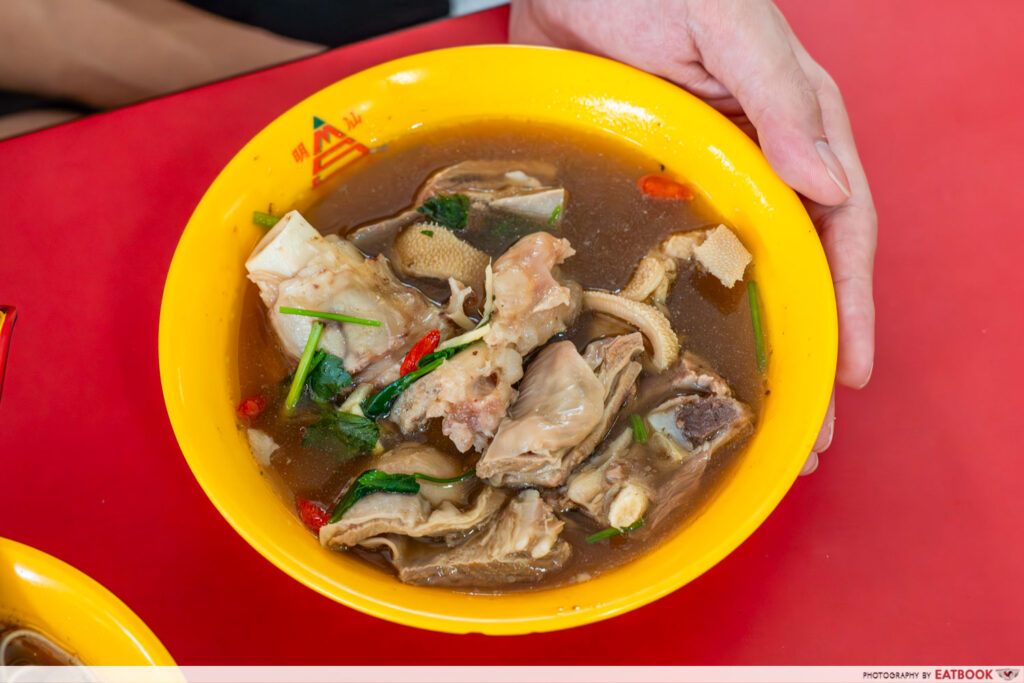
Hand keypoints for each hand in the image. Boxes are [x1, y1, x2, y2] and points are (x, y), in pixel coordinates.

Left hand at [510, 0, 876, 472]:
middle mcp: (756, 162)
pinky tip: (671, 358)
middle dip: (804, 351)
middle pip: (792, 271)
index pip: (840, 230)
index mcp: (795, 126)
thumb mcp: (728, 25)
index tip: (849, 375)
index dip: (851, 305)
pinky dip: (681, 311)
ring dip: (747, 348)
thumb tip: (834, 189)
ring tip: (746, 418)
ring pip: (734, 277)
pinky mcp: (646, 185)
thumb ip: (781, 100)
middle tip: (802, 434)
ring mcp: (698, 180)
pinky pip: (672, 258)